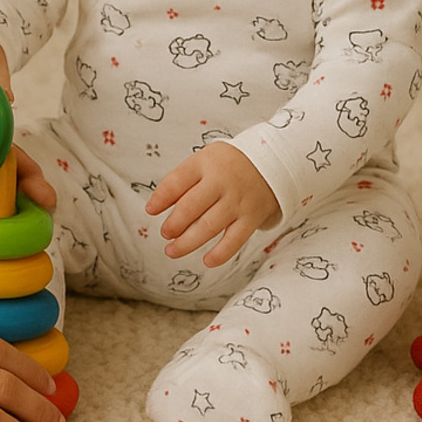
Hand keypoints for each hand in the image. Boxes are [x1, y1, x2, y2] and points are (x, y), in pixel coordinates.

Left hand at [144, 143, 279, 266]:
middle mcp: (221, 182)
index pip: (176, 181)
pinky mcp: (251, 217)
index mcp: (205, 163)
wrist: (271, 162)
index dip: (160, 198)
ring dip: (187, 243)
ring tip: (172, 250)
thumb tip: (157, 206)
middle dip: (173, 225)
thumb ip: (182, 181)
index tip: (150, 210)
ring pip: (208, 226)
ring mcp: (237, 201)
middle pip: (190, 207)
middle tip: (165, 234)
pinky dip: (220, 253)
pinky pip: (234, 240)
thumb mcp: (204, 161)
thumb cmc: (228, 165)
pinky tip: (206, 261)